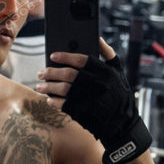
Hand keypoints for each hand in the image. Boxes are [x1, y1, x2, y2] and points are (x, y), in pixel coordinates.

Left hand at [36, 38, 151, 163]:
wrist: (123, 125)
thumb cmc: (119, 96)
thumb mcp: (119, 73)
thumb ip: (108, 55)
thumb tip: (98, 38)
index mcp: (106, 73)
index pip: (82, 60)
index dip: (66, 56)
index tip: (53, 56)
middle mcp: (99, 85)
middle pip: (69, 74)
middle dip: (51, 72)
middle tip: (41, 72)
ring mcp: (91, 99)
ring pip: (64, 89)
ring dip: (48, 87)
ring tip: (40, 86)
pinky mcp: (84, 113)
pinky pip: (64, 104)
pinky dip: (54, 101)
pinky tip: (49, 99)